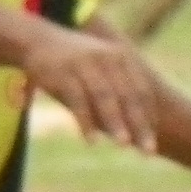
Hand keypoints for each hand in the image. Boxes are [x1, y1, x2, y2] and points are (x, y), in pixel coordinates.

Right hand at [22, 23, 162, 152]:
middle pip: (128, 96)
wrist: (36, 40)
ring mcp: (85, 64)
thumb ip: (116, 90)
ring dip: (116, 123)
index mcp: (121, 57)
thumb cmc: (73, 62)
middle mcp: (107, 58)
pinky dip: (86, 122)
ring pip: (105, 97)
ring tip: (124, 145)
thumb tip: (132, 127)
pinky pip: (78, 101)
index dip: (149, 117)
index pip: (142, 90)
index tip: (154, 141)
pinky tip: (92, 141)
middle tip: (148, 152)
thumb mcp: (99, 68)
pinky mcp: (63, 73)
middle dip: (139, 125)